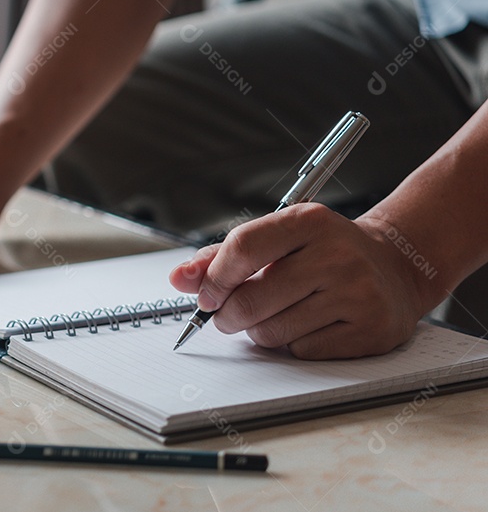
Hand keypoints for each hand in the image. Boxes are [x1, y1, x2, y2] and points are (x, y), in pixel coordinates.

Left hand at [169, 204, 431, 358]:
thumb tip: (179, 279)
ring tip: (276, 315)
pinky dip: (294, 346)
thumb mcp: (278, 238)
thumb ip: (222, 256)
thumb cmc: (323, 252)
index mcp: (309, 221)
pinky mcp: (371, 330)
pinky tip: (308, 326)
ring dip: (261, 332)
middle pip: (252, 300)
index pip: (243, 247)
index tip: (206, 295)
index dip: (215, 277)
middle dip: (228, 316)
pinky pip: (304, 352)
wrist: (394, 267)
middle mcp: (337, 254)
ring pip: (274, 332)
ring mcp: (358, 293)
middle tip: (229, 316)